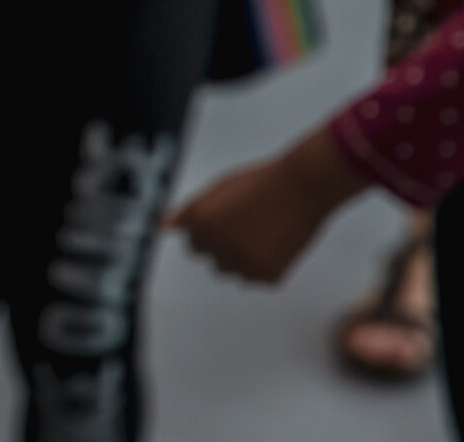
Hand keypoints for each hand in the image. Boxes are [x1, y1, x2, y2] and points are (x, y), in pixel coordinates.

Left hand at [168, 127, 368, 284]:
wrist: (301, 187)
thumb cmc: (258, 183)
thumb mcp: (217, 190)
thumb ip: (189, 212)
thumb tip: (163, 226)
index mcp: (199, 223)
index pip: (194, 245)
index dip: (214, 233)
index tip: (231, 223)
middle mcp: (215, 246)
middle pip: (214, 261)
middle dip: (228, 249)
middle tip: (251, 227)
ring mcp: (242, 263)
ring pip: (236, 273)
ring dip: (246, 260)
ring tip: (266, 233)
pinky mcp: (268, 276)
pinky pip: (260, 279)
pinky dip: (269, 266)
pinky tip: (279, 243)